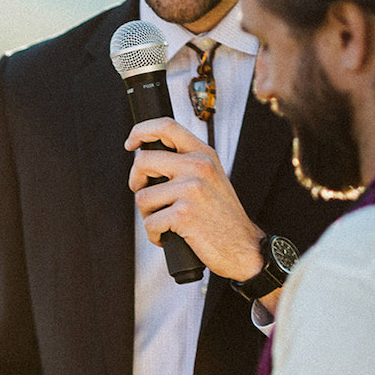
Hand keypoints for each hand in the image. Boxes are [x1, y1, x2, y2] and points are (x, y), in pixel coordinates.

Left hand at [125, 117, 266, 282]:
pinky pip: (149, 223)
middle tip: (148, 198)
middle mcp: (198, 166)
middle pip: (142, 161)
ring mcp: (192, 189)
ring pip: (142, 197)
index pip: (166, 127)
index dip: (142, 131)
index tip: (131, 144)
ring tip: (167, 222)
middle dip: (136, 182)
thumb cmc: (221, 216)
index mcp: (204, 154)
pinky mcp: (184, 214)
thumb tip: (145, 161)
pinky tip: (170, 236)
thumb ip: (185, 164)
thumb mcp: (210, 178)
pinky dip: (155, 235)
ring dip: (148, 215)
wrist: (244, 247)